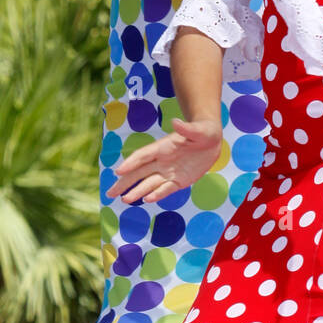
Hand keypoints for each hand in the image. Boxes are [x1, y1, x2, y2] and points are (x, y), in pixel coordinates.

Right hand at [107, 118, 222, 203]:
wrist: (212, 139)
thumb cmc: (203, 130)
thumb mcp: (198, 130)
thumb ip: (186, 129)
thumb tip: (175, 122)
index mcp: (162, 147)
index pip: (142, 156)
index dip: (131, 163)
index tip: (119, 171)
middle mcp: (161, 161)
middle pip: (138, 173)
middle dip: (124, 182)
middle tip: (110, 193)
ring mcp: (169, 172)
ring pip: (149, 183)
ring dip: (137, 191)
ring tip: (124, 200)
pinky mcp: (179, 181)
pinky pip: (166, 189)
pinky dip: (157, 194)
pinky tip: (147, 200)